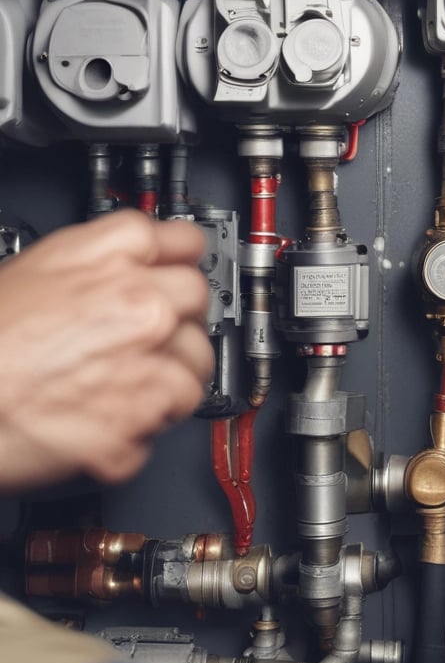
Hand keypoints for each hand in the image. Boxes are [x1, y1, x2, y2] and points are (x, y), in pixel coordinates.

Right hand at [0, 210, 212, 489]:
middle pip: (198, 298)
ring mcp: (144, 360)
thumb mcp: (28, 269)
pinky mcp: (139, 417)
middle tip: (151, 335)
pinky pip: (170, 416)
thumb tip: (123, 270)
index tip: (179, 271)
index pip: (183, 239)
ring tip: (131, 383)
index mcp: (107, 257)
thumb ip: (90, 265)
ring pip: (197, 362)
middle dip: (178, 317)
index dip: (179, 259)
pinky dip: (146, 423)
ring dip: (172, 374)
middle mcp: (135, 303)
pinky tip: (113, 416)